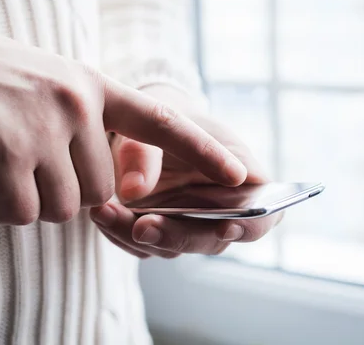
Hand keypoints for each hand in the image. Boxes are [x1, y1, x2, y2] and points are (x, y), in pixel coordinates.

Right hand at [0, 18, 246, 224]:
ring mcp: (45, 131)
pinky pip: (23, 214)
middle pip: (102, 188)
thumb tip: (103, 183)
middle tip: (28, 164)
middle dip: (69, 191)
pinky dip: (2, 207)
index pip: (161, 122)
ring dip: (33, 199)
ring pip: (66, 207)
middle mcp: (77, 107)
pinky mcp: (10, 158)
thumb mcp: (50, 84)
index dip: (201, 151)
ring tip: (1, 163)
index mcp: (93, 86)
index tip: (237, 174)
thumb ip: (85, 125)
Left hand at [90, 85, 281, 257]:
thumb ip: (145, 154)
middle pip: (210, 240)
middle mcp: (219, 211)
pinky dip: (118, 232)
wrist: (145, 121)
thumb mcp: (157, 120)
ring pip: (168, 246)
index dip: (251, 226)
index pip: (263, 215)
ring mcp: (187, 224)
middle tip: (143, 226)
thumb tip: (131, 193)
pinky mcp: (157, 230)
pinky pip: (139, 243)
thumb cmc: (168, 117)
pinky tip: (100, 212)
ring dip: (135, 235)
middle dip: (176, 236)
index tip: (226, 226)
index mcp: (243, 180)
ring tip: (103, 212)